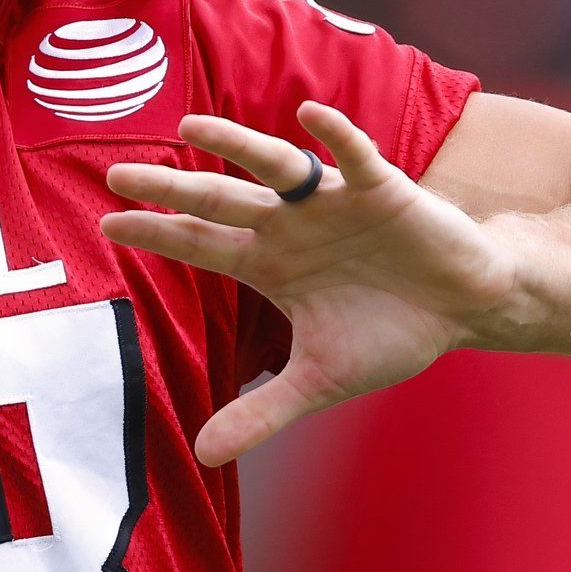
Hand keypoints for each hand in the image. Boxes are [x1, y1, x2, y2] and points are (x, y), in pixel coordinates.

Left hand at [100, 102, 526, 466]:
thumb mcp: (320, 380)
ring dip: (235, 145)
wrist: (466, 307)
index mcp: (269, 264)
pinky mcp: (382, 188)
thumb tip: (203, 457)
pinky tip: (310, 114)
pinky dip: (335, 135)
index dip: (156, 233)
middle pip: (219, 201)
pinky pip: (355, 155)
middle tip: (116, 172)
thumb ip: (262, 411)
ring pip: (275, 166)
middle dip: (170, 188)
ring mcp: (332, 203)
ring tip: (192, 127)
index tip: (105, 224)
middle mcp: (290, 226)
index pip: (199, 245)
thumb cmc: (390, 332)